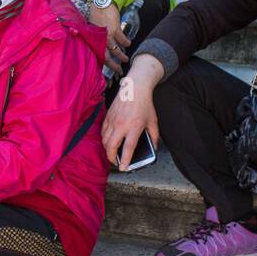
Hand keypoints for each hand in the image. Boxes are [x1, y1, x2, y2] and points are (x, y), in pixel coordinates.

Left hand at [88, 0, 129, 74]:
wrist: (101, 3)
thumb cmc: (96, 15)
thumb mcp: (93, 29)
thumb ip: (96, 38)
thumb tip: (100, 46)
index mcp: (93, 40)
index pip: (97, 55)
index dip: (102, 63)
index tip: (106, 69)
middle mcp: (99, 39)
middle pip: (106, 57)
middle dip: (113, 66)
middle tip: (119, 71)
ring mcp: (107, 35)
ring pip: (115, 50)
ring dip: (121, 56)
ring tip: (126, 60)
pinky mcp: (115, 29)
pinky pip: (122, 40)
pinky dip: (126, 43)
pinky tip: (128, 44)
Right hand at [102, 56, 161, 170]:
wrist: (134, 88)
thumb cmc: (145, 104)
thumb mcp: (153, 121)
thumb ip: (154, 136)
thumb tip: (153, 147)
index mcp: (135, 127)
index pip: (128, 148)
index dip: (125, 160)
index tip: (123, 167)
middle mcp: (122, 125)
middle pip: (111, 146)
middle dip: (111, 158)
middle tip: (115, 162)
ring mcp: (113, 120)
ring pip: (105, 140)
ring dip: (107, 149)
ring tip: (112, 153)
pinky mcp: (108, 116)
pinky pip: (103, 132)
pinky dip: (105, 139)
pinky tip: (109, 141)